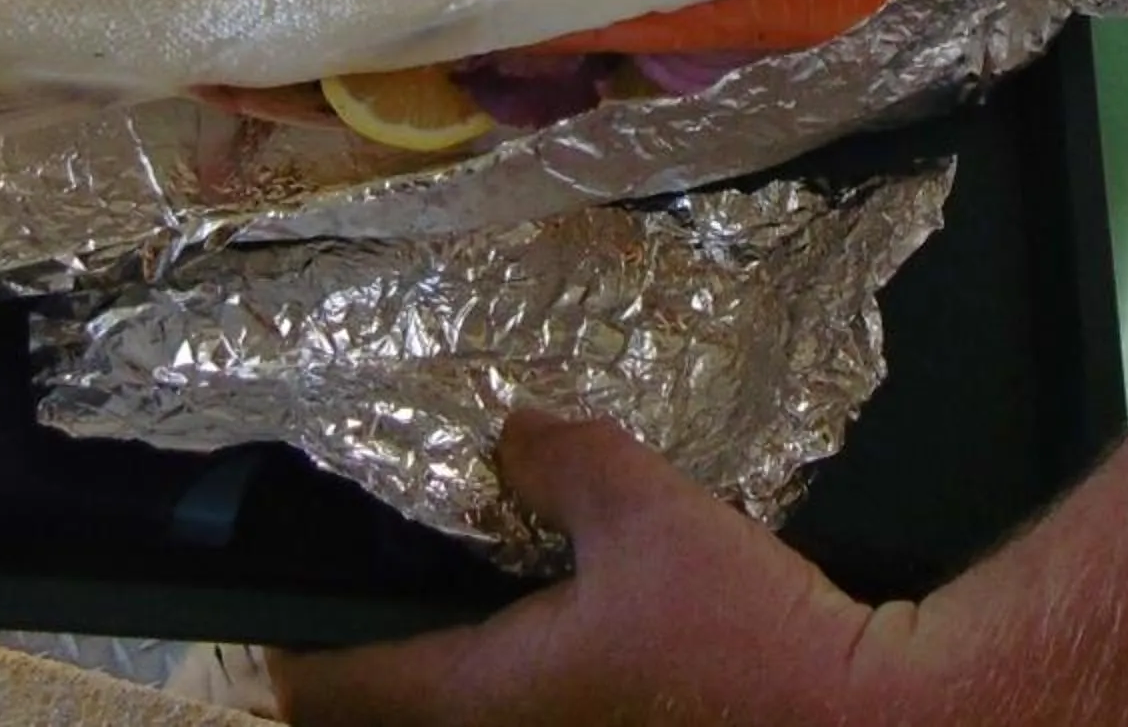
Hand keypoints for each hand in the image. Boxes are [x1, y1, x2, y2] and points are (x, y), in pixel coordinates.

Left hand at [260, 411, 942, 725]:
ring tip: (450, 592)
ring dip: (448, 665)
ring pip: (472, 711)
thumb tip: (512, 430)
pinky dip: (516, 666)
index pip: (345, 693)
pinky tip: (551, 610)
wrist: (861, 718)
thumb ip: (567, 460)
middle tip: (359, 593)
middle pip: (399, 716)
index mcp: (493, 698)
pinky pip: (533, 708)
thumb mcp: (647, 512)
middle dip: (369, 664)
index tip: (266, 615)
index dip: (292, 654)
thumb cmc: (743, 634)